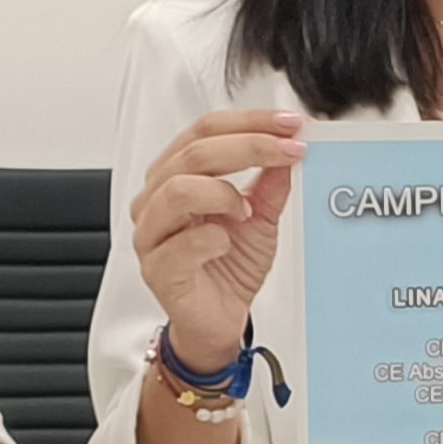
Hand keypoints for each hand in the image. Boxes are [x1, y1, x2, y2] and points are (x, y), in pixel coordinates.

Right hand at [132, 104, 306, 371]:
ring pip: (178, 190)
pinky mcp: (158, 269)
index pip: (205, 130)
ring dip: (224, 193)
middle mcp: (157, 198)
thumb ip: (271, 181)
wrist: (220, 320)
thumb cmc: (229, 265)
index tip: (290, 124)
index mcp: (176, 175)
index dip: (249, 122)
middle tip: (289, 151)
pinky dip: (213, 237)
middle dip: (249, 146)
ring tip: (248, 210)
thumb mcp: (262, 215)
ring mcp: (152, 233)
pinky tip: (227, 243)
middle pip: (194, 153)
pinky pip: (181, 243)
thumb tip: (289, 146)